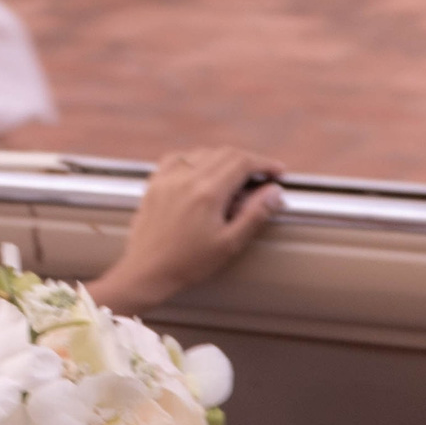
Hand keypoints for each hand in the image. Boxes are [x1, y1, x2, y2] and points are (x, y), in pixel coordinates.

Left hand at [90, 146, 286, 314]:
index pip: (242, 162)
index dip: (265, 163)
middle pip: (225, 153)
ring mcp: (168, 179)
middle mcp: (186, 178)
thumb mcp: (229, 244)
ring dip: (223, 159)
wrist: (146, 271)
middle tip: (261, 176)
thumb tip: (274, 191)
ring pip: (202, 153)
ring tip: (234, 177)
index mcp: (208, 192)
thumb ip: (254, 214)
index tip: (278, 171)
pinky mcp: (154, 184)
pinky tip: (200, 171)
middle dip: (248, 160)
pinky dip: (194, 159)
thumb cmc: (188, 263)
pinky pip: (177, 158)